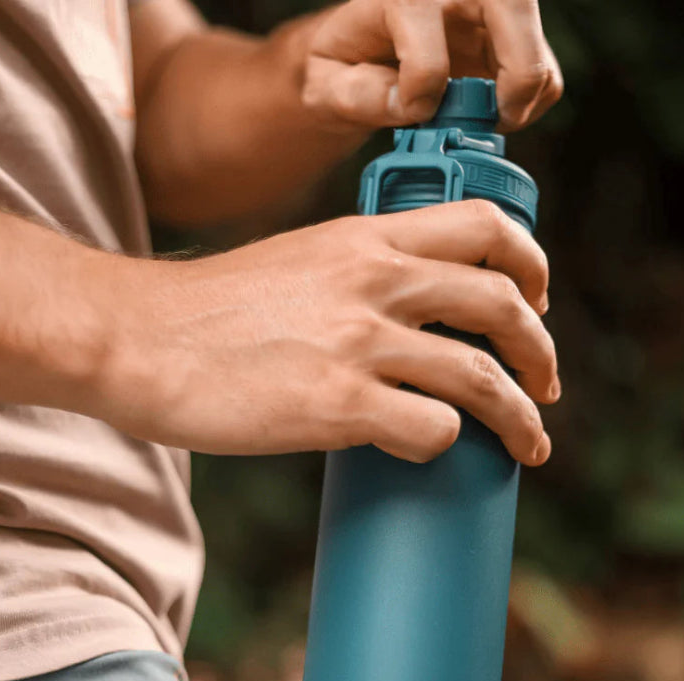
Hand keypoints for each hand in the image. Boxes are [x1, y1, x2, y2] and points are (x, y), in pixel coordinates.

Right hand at [101, 201, 557, 464]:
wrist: (138, 338)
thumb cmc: (213, 312)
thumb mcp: (301, 262)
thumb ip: (360, 277)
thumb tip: (412, 326)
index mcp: (366, 239)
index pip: (484, 225)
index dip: (530, 265)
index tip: (537, 302)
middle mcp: (374, 281)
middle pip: (502, 304)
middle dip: (542, 353)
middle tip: (546, 388)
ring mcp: (358, 342)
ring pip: (482, 376)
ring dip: (520, 418)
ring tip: (529, 444)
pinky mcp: (337, 403)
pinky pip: (432, 428)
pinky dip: (447, 443)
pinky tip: (436, 451)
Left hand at [301, 0, 562, 131]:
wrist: (361, 49)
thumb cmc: (345, 64)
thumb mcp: (328, 83)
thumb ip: (358, 96)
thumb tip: (410, 107)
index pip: (424, 24)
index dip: (421, 86)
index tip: (412, 114)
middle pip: (513, 4)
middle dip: (516, 76)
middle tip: (495, 121)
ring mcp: (487, 6)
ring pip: (538, 39)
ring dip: (526, 94)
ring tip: (489, 121)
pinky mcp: (510, 34)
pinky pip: (545, 67)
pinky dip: (531, 100)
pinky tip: (495, 112)